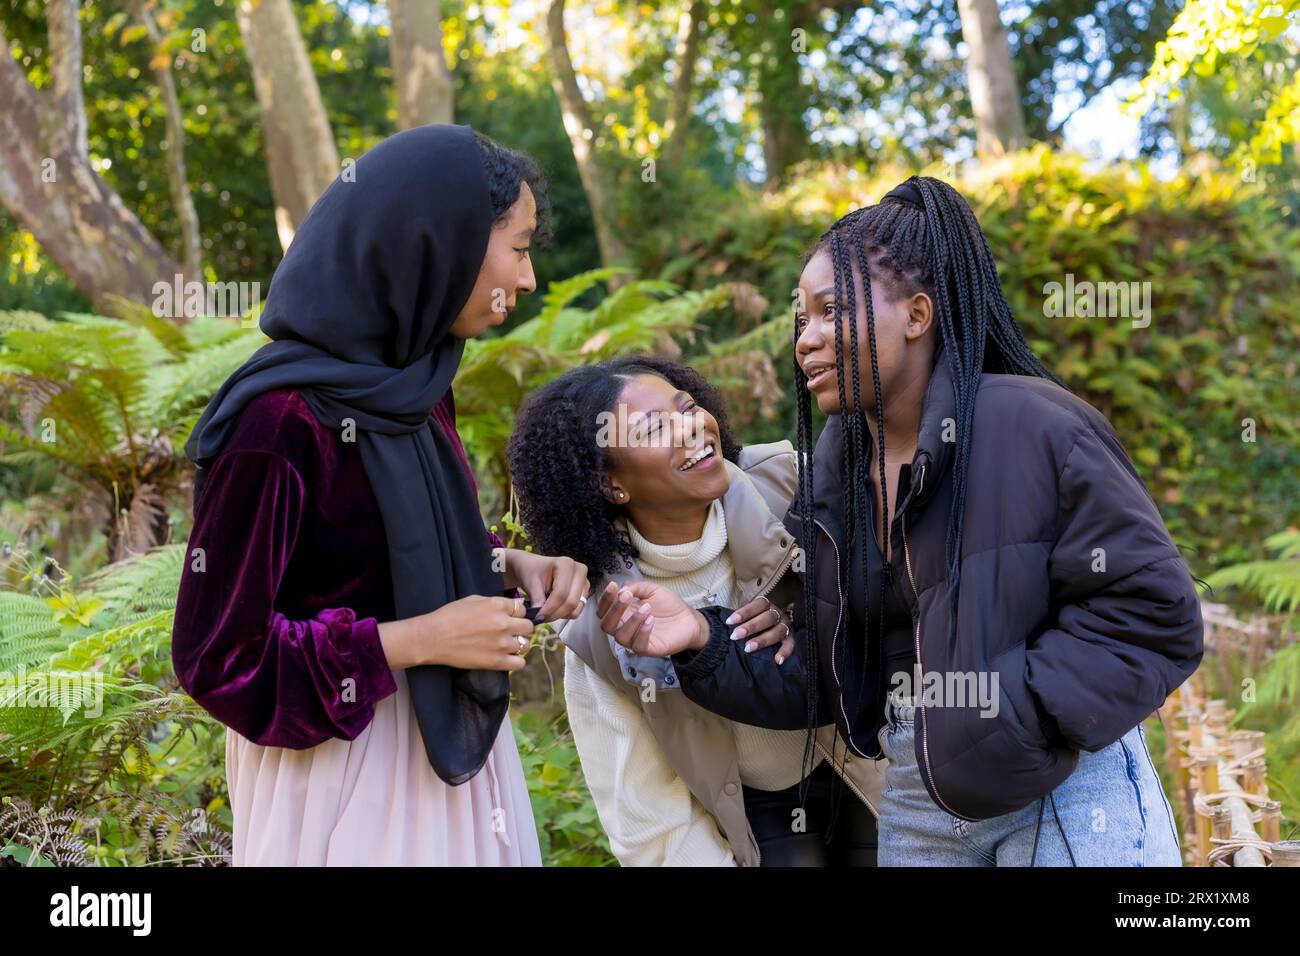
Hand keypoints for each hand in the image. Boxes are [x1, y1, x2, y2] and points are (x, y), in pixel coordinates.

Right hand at [381, 595, 533, 671]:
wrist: (432, 638)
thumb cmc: (449, 616)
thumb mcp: (474, 600)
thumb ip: (496, 603)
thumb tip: (514, 606)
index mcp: (497, 605)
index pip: (522, 609)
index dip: (516, 614)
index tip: (510, 619)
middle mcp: (503, 623)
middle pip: (528, 627)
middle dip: (521, 629)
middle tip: (510, 633)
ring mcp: (501, 643)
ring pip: (526, 645)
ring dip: (519, 645)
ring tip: (507, 646)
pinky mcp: (496, 661)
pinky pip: (520, 663)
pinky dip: (516, 661)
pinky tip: (506, 658)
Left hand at [500, 549, 588, 621]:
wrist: (534, 568)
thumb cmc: (532, 571)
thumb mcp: (530, 583)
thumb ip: (537, 599)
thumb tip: (541, 616)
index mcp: (566, 564)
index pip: (561, 593)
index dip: (549, 608)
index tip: (538, 616)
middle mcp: (579, 571)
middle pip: (571, 602)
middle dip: (555, 614)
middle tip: (541, 618)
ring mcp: (584, 582)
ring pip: (576, 608)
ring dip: (560, 615)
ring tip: (546, 612)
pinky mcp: (584, 592)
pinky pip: (577, 610)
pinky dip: (564, 614)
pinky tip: (554, 608)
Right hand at [594, 580, 708, 657]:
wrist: (689, 619)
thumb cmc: (669, 605)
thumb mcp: (650, 589)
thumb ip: (634, 587)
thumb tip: (621, 589)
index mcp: (623, 613)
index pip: (604, 610)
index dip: (605, 599)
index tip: (613, 585)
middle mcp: (625, 627)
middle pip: (606, 625)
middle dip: (614, 609)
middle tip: (627, 596)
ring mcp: (635, 639)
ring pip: (620, 637)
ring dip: (632, 621)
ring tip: (648, 608)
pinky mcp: (648, 648)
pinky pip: (637, 646)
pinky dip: (642, 632)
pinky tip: (651, 620)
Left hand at [725, 596, 794, 664]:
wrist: (768, 629)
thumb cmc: (751, 623)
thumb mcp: (746, 617)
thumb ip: (737, 620)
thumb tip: (717, 625)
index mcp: (766, 605)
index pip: (757, 604)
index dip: (744, 612)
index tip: (729, 621)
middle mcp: (777, 613)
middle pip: (767, 618)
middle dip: (750, 627)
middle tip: (735, 636)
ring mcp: (785, 625)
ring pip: (777, 631)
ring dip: (763, 640)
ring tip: (748, 648)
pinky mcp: (790, 638)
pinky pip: (790, 645)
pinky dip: (785, 652)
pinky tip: (777, 660)